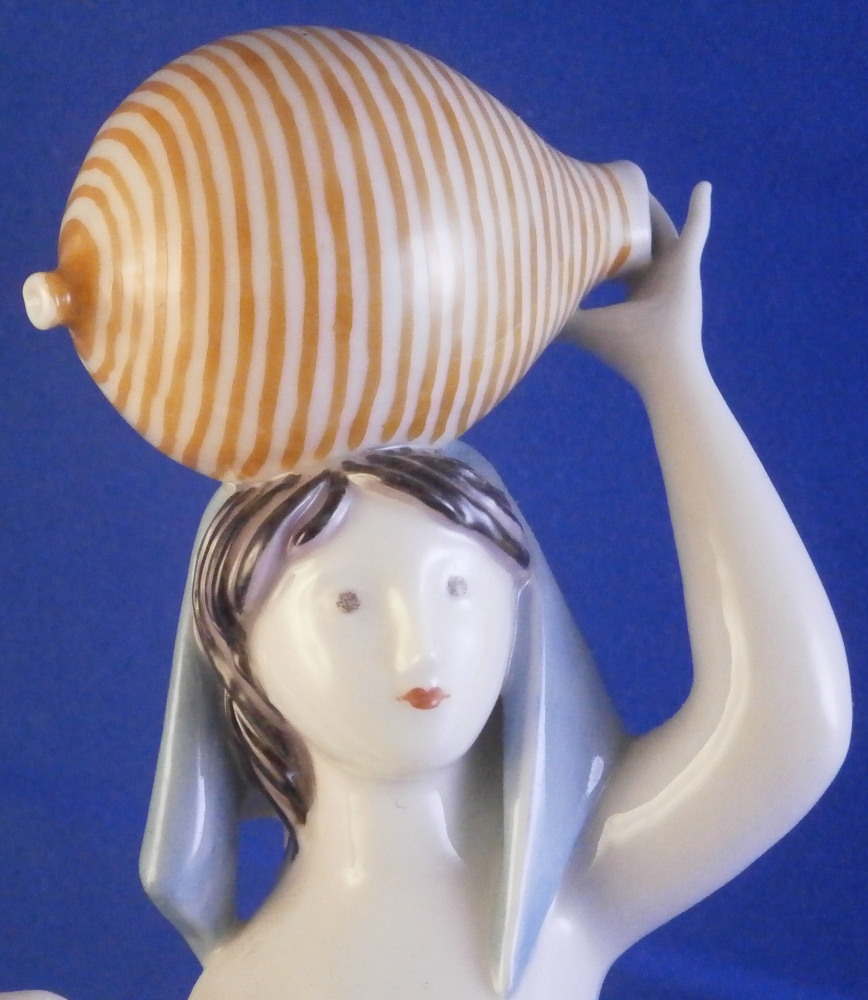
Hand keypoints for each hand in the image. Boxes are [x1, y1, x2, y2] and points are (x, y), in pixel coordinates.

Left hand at [559, 182, 711, 395]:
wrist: (661, 367)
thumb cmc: (622, 349)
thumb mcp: (583, 327)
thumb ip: (559, 315)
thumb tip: (522, 307)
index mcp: (635, 291)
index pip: (616, 257)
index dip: (600, 241)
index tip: (580, 224)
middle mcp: (656, 278)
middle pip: (639, 239)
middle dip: (625, 218)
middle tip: (606, 194)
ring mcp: (674, 271)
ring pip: (661, 228)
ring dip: (649, 208)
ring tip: (634, 184)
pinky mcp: (688, 267)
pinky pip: (697, 231)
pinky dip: (701, 211)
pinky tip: (703, 187)